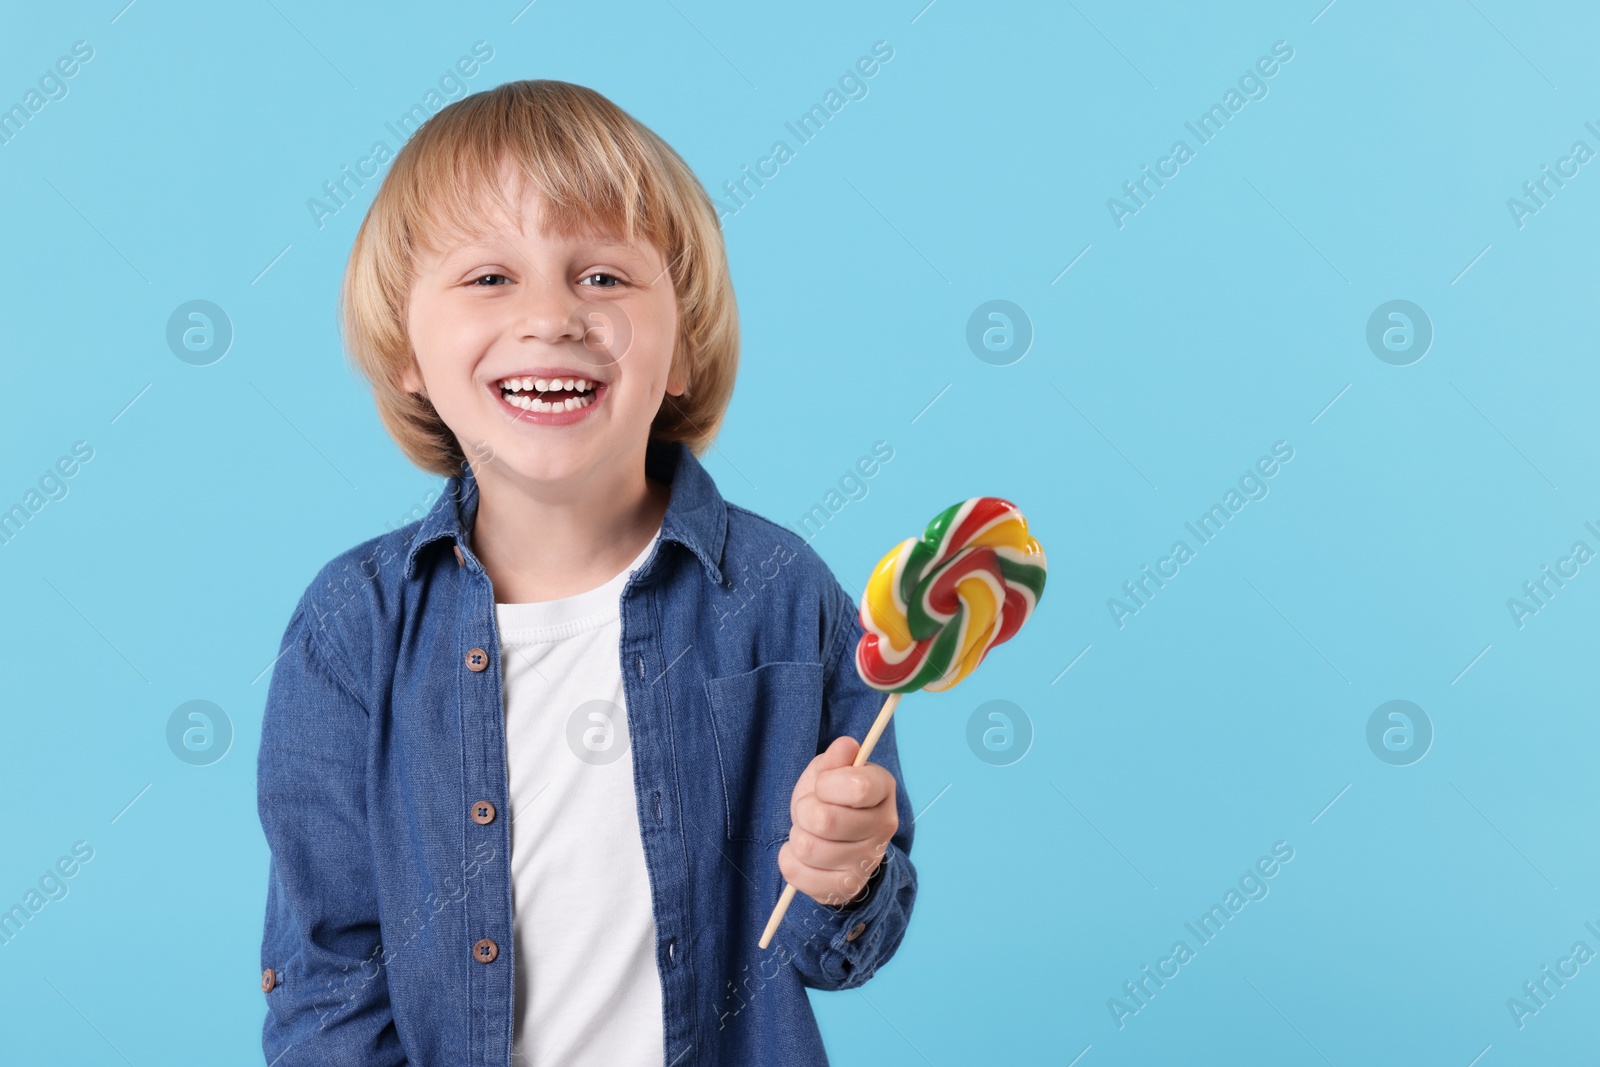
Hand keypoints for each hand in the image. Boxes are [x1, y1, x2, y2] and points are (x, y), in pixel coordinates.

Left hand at [778, 735, 897, 909]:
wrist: (836, 840)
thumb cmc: (831, 798)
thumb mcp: (828, 771)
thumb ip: (835, 758)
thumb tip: (846, 745)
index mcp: (883, 790)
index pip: (856, 788)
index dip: (826, 785)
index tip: (822, 786)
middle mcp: (884, 827)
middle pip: (825, 820)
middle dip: (804, 810)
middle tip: (809, 811)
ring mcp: (868, 861)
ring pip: (808, 848)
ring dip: (797, 836)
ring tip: (808, 832)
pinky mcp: (847, 887)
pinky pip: (797, 873)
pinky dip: (790, 860)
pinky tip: (804, 855)